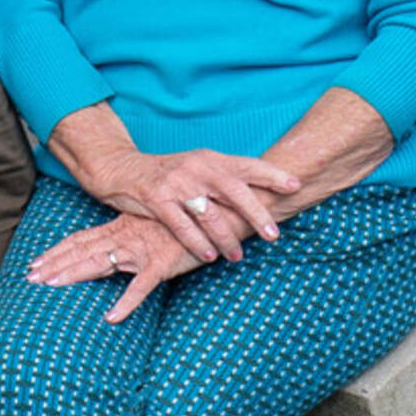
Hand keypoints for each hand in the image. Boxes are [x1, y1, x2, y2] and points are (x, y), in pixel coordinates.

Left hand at [30, 211, 202, 320]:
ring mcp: (142, 250)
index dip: (56, 252)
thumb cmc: (186, 220)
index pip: (80, 240)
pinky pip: (141, 287)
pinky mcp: (163, 264)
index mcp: (121, 228)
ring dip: (74, 275)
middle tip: (30, 278)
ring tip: (51, 287)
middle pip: (80, 251)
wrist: (218, 211)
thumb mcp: (152, 225)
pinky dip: (126, 303)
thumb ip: (132, 235)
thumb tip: (114, 249)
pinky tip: (112, 317)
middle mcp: (125, 237)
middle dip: (54, 264)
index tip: (34, 263)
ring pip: (99, 264)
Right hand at [89, 144, 296, 263]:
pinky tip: (208, 256)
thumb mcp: (197, 168)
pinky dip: (196, 242)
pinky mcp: (156, 199)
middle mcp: (196, 169)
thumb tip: (263, 194)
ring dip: (225, 237)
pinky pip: (181, 225)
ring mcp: (176, 184)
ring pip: (209, 213)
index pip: (247, 165)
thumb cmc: (167, 174)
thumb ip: (224, 178)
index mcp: (210, 159)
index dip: (272, 175)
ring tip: (236, 255)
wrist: (120, 169)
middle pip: (234, 191)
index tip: (295, 186)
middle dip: (256, 213)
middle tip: (272, 235)